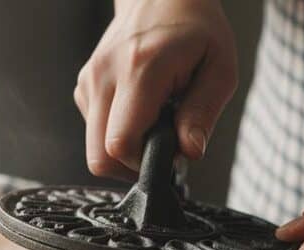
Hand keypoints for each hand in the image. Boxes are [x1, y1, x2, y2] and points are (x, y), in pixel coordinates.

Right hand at [74, 0, 237, 179]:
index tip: (169, 153)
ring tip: (152, 127)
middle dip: (129, 167)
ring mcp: (89, 81)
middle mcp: (105, 76)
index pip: (120, 144)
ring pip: (93, 148)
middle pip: (98, 156)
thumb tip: (189, 152)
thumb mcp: (219, 69)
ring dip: (123, 151)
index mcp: (139, 70)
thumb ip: (203, 113)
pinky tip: (139, 114)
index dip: (144, 163)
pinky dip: (115, 134)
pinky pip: (93, 131)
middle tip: (159, 151)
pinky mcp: (84, 87)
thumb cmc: (195, 29)